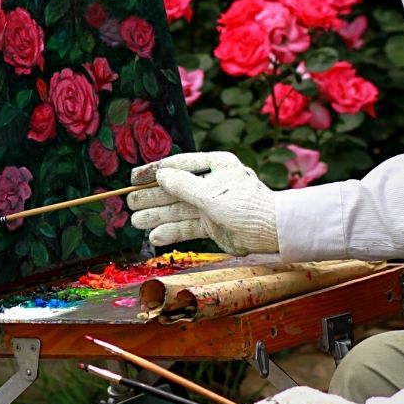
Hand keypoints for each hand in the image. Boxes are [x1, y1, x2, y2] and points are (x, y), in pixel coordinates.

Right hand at [127, 151, 277, 254]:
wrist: (273, 234)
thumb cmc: (246, 206)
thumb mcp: (211, 193)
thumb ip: (182, 185)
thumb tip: (160, 175)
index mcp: (215, 166)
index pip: (178, 165)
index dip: (154, 171)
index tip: (134, 178)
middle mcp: (210, 184)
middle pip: (174, 190)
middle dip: (151, 197)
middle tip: (129, 203)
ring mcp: (210, 206)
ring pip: (177, 210)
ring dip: (156, 216)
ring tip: (136, 221)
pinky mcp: (212, 226)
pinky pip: (186, 227)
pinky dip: (170, 232)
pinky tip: (154, 237)